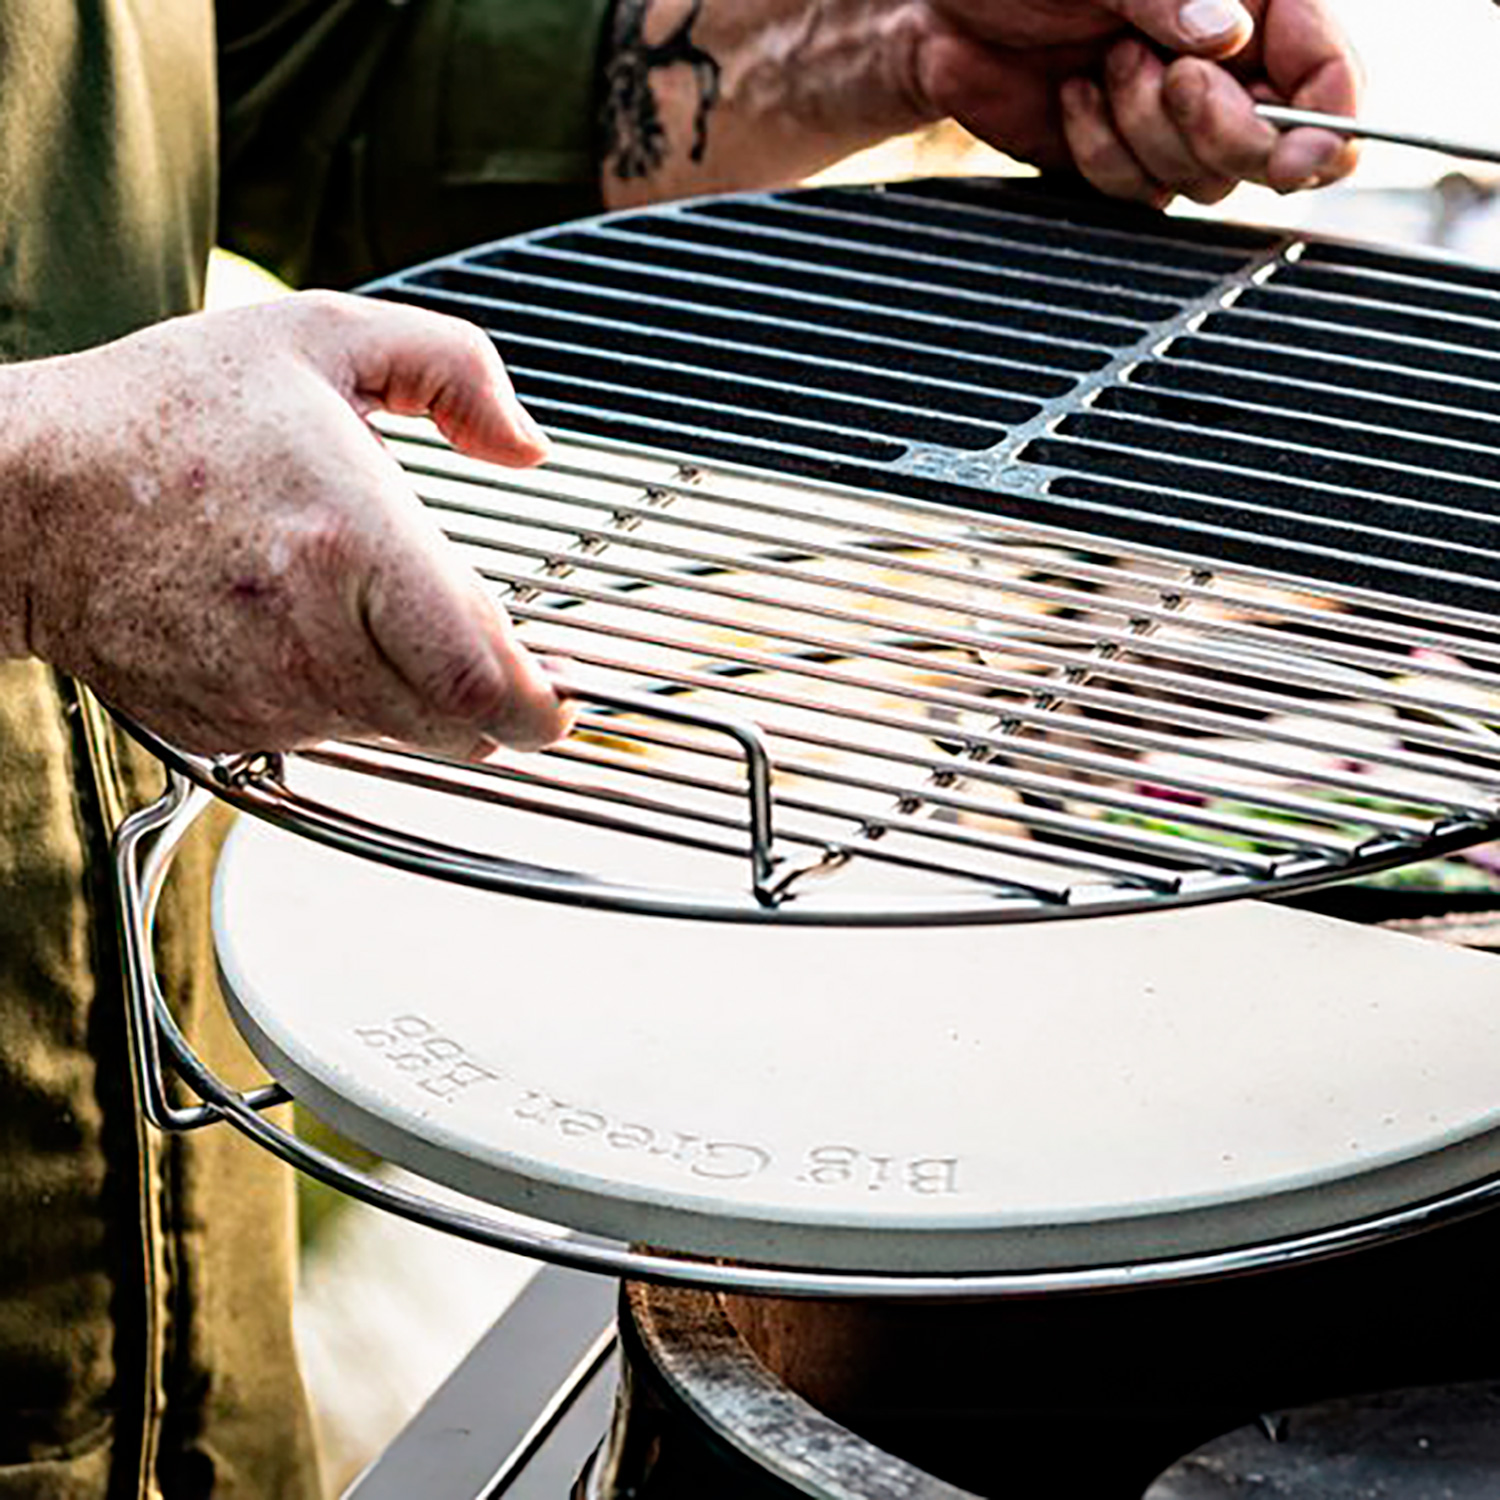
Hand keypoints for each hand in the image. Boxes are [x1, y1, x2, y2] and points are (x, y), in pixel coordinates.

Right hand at [5, 293, 571, 755]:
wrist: (24, 497)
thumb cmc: (163, 416)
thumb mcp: (322, 338)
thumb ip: (454, 370)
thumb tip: (527, 445)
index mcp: (352, 544)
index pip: (483, 679)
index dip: (543, 706)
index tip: (566, 696)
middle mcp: (315, 637)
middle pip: (459, 726)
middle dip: (499, 705)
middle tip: (509, 667)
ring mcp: (268, 695)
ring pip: (401, 734)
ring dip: (427, 698)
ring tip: (398, 626)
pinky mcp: (231, 727)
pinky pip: (330, 735)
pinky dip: (355, 701)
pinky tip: (321, 635)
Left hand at [599, 0, 1359, 211]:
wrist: (936, 13)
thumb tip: (1225, 38)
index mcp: (1252, 7)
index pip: (1328, 79)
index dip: (1328, 120)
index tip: (1305, 145)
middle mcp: (1222, 70)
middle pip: (1271, 146)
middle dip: (1213, 123)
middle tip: (1155, 72)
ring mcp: (1171, 124)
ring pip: (1201, 181)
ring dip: (1144, 131)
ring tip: (1098, 66)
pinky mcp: (1118, 165)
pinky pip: (1134, 195)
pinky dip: (1100, 154)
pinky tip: (1071, 101)